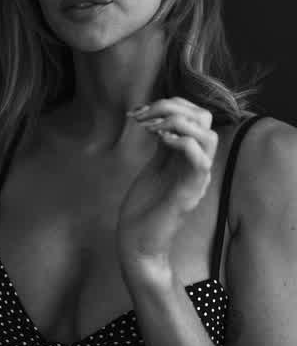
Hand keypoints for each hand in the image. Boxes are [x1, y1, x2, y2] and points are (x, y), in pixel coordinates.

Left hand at [116, 97, 218, 281]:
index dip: (170, 104)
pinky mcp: (188, 194)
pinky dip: (181, 142)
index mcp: (190, 156)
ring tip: (149, 129)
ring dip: (176, 122)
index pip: (197, 115)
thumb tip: (159, 117)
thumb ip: (163, 144)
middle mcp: (199, 165)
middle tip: (141, 119)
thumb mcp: (154, 166)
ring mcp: (196, 180)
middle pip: (205, 119)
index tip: (139, 112)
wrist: (137, 242)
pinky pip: (199, 161)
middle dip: (171, 107)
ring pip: (208, 136)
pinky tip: (158, 141)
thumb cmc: (143, 206)